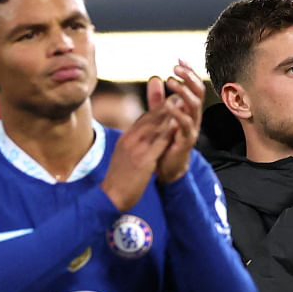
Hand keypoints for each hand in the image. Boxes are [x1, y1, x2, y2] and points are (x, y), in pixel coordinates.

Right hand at [101, 96, 176, 211]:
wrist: (110, 196)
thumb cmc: (117, 181)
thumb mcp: (122, 158)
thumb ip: (130, 147)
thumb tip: (137, 141)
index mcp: (126, 139)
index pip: (142, 120)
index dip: (156, 109)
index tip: (167, 101)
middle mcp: (130, 140)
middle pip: (150, 119)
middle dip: (165, 106)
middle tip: (179, 95)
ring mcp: (136, 149)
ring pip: (155, 127)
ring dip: (169, 114)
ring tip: (182, 104)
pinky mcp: (143, 160)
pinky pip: (158, 143)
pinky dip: (168, 132)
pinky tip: (178, 125)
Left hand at [148, 61, 204, 183]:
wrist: (167, 168)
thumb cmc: (166, 141)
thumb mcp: (161, 117)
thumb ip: (158, 99)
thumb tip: (154, 78)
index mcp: (189, 109)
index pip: (193, 86)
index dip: (189, 72)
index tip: (179, 60)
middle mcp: (194, 117)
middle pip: (198, 92)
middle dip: (189, 78)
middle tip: (176, 68)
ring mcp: (192, 128)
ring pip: (194, 106)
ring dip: (184, 92)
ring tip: (172, 81)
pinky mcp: (186, 141)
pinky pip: (186, 125)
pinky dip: (178, 114)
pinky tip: (170, 105)